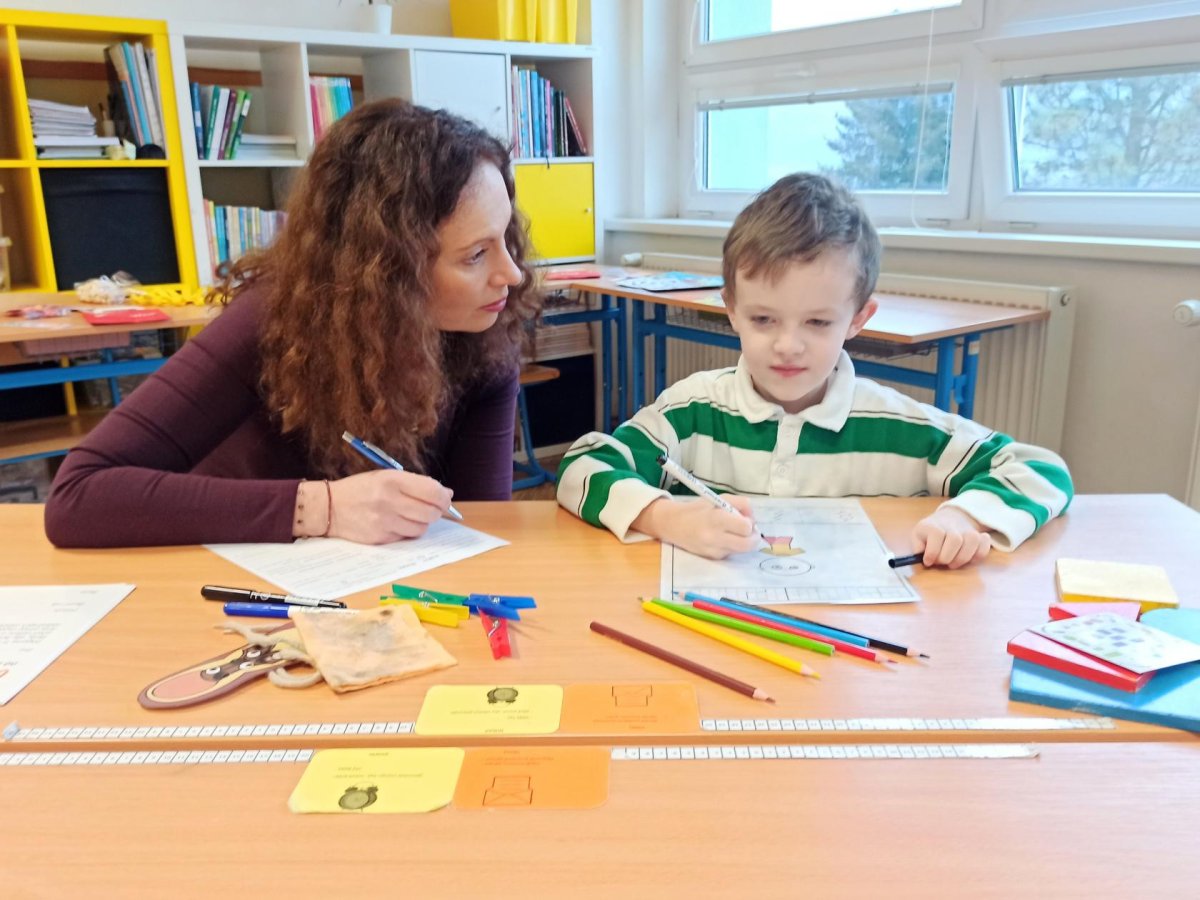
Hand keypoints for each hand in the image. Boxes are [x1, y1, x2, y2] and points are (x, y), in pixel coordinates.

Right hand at [325, 470, 454, 543]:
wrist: (328, 507)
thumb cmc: (360, 490)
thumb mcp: (386, 477)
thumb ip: (416, 484)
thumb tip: (446, 493)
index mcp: (392, 480)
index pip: (432, 492)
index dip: (444, 497)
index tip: (445, 498)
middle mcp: (389, 501)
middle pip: (430, 513)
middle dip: (437, 511)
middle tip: (432, 508)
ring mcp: (384, 522)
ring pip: (421, 528)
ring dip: (422, 523)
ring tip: (411, 515)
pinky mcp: (380, 538)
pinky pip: (406, 537)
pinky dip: (407, 531)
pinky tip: (396, 523)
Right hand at [632, 495, 760, 559]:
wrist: (674, 525)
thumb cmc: (699, 509)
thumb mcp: (719, 499)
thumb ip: (741, 504)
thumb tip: (753, 519)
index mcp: (716, 519)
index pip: (745, 527)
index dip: (749, 523)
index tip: (745, 519)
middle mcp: (715, 537)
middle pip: (748, 545)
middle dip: (754, 538)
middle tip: (750, 531)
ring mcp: (713, 550)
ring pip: (741, 550)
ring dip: (743, 542)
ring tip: (733, 532)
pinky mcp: (712, 558)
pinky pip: (731, 553)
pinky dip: (732, 546)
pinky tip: (723, 539)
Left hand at [911, 505, 991, 568]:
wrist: (948, 519)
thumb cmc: (929, 534)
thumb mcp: (917, 538)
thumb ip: (917, 548)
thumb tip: (922, 559)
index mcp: (933, 525)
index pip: (937, 534)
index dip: (932, 552)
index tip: (928, 561)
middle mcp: (951, 525)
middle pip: (955, 539)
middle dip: (947, 557)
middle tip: (942, 562)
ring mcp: (966, 529)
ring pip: (972, 540)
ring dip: (963, 557)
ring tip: (953, 563)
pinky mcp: (979, 536)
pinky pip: (985, 544)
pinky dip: (979, 554)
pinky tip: (969, 559)